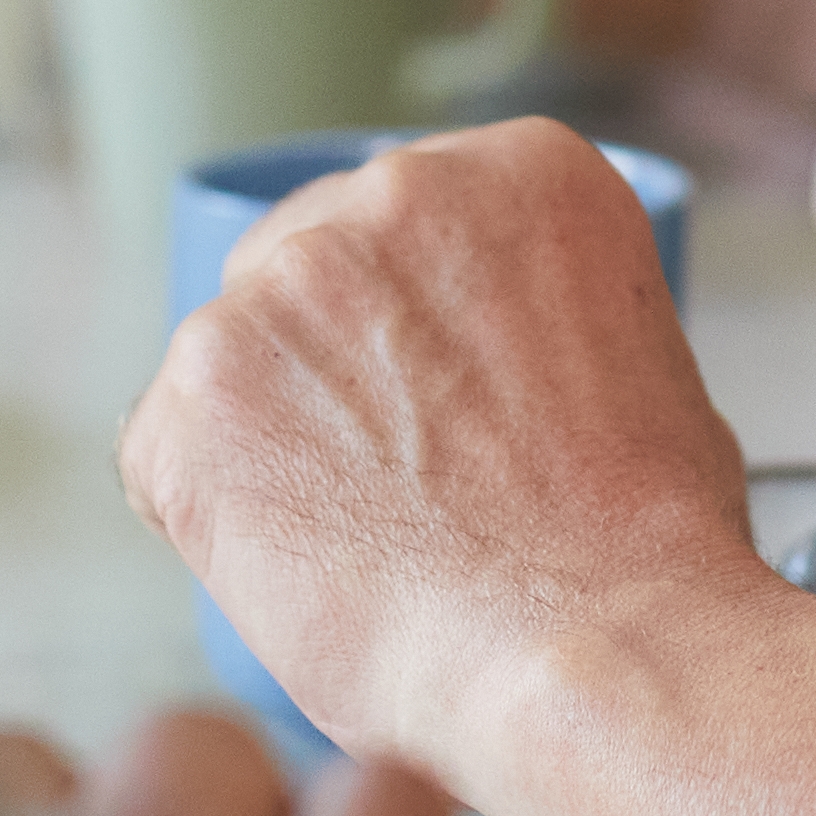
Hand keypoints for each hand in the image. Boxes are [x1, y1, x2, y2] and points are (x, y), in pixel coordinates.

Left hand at [124, 118, 769, 786]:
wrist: (597, 645)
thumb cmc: (645, 548)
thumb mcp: (649, 363)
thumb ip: (547, 322)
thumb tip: (486, 372)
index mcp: (523, 170)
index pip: (412, 227)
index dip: (417, 328)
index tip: (441, 402)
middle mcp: (393, 190)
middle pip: (310, 269)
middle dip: (333, 370)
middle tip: (398, 483)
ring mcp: (282, 286)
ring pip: (234, 362)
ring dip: (272, 442)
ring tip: (366, 542)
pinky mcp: (197, 392)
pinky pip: (166, 453)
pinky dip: (211, 521)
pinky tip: (302, 570)